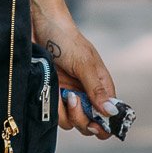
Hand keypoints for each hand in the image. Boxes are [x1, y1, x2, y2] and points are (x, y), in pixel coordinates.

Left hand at [36, 15, 116, 138]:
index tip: (94, 123)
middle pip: (89, 125)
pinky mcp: (51, 95)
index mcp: (101, 87)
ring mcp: (68, 96)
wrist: (39, 26)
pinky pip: (54, 114)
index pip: (109, 117)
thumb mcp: (84, 64)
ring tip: (61, 91)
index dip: (104, 126)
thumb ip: (97, 89)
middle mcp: (86, 95)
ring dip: (65, 112)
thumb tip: (111, 113)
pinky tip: (51, 90)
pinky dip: (52, 107)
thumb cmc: (66, 40)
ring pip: (70, 123)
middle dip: (81, 119)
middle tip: (72, 99)